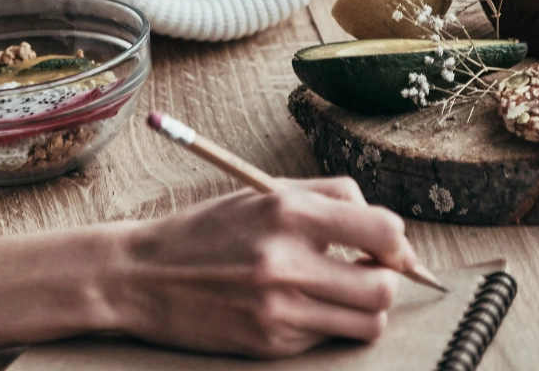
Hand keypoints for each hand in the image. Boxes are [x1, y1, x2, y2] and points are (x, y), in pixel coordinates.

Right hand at [101, 179, 414, 357]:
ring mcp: (279, 310)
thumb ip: (330, 199)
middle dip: (386, 280)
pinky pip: (327, 338)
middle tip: (367, 272)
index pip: (383, 230)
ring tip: (341, 293)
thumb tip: (391, 233)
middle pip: (383, 287)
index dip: (397, 242)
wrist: (142, 277)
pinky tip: (298, 306)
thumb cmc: (208, 230)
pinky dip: (325, 324)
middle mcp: (285, 263)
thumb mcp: (262, 194)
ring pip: (367, 323)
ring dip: (364, 309)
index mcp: (286, 213)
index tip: (388, 246)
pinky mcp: (271, 343)